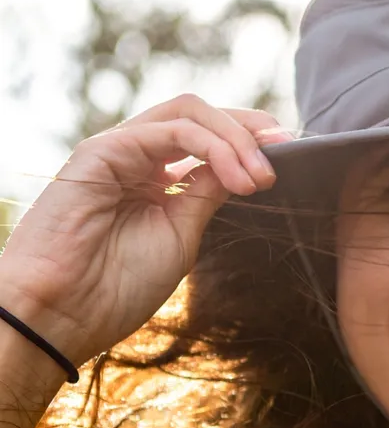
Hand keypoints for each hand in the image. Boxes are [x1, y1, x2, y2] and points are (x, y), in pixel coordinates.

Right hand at [0, 94, 290, 370]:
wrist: (63, 314)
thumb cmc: (115, 288)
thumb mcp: (180, 237)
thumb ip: (206, 196)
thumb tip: (242, 168)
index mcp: (152, 179)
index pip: (205, 139)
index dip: (247, 141)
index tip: (287, 157)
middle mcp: (135, 157)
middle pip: (200, 115)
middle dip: (248, 129)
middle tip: (283, 152)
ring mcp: (118, 150)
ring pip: (188, 113)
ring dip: (235, 138)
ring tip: (262, 176)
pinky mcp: (104, 150)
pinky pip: (170, 130)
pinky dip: (212, 147)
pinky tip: (236, 177)